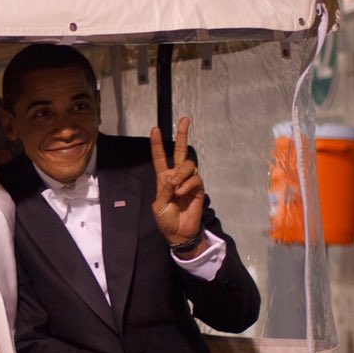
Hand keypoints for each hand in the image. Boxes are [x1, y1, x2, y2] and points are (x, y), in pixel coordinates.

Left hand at [148, 117, 206, 248]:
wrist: (178, 233)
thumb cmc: (166, 220)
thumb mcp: (158, 205)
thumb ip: (164, 190)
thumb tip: (173, 178)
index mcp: (163, 178)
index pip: (160, 158)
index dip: (158, 144)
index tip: (155, 129)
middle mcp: (176, 176)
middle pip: (181, 151)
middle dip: (183, 135)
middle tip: (185, 119)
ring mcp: (188, 181)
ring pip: (189, 165)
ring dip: (181, 173)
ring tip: (175, 186)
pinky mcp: (199, 188)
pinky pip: (195, 179)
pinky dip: (187, 184)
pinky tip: (181, 193)